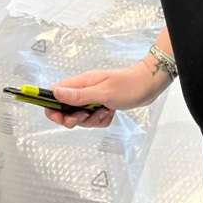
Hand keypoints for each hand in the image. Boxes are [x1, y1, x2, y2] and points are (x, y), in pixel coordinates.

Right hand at [44, 60, 166, 129]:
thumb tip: (55, 92)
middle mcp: (85, 89)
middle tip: (86, 116)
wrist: (150, 85)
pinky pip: (94, 119)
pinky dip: (101, 120)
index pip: (55, 93)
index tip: (61, 117)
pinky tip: (111, 113)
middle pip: (66, 109)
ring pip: (81, 117)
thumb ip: (79, 95)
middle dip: (74, 118)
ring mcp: (94, 97)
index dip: (53, 107)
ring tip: (105, 111)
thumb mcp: (103, 92)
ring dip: (92, 120)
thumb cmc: (129, 85)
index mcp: (82, 82)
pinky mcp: (102, 105)